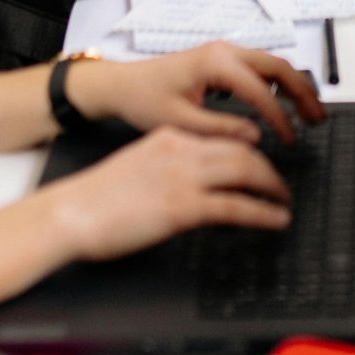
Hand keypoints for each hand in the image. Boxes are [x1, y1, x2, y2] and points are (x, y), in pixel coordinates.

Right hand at [54, 124, 291, 261]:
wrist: (70, 213)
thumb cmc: (94, 198)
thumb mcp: (139, 167)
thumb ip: (170, 168)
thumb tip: (197, 183)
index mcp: (169, 136)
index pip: (222, 136)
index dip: (249, 150)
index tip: (262, 163)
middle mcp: (181, 149)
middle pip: (242, 149)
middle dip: (269, 168)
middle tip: (282, 184)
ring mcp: (184, 177)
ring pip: (247, 171)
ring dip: (273, 187)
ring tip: (284, 200)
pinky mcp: (183, 206)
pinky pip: (237, 206)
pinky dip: (264, 212)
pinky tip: (276, 219)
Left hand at [80, 42, 325, 146]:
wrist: (122, 84)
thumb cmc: (144, 101)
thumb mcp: (179, 123)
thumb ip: (219, 129)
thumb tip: (255, 137)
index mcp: (215, 63)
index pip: (260, 90)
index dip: (280, 117)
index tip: (290, 141)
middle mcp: (225, 50)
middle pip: (278, 67)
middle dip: (303, 93)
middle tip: (319, 120)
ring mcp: (225, 52)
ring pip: (273, 64)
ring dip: (295, 87)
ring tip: (312, 113)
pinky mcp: (222, 59)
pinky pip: (260, 67)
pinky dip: (279, 84)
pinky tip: (286, 103)